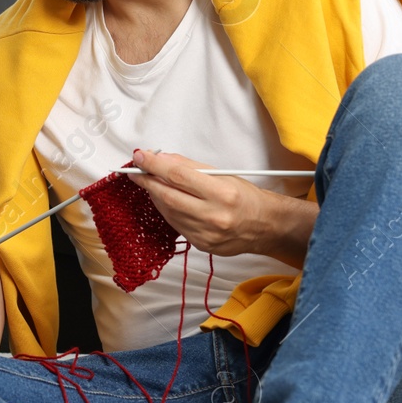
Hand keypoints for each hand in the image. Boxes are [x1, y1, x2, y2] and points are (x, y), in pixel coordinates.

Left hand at [126, 148, 293, 257]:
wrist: (265, 226)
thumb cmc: (245, 197)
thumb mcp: (222, 174)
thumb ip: (190, 167)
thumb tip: (162, 158)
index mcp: (222, 193)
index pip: (178, 176)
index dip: (155, 165)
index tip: (140, 157)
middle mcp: (214, 216)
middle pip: (168, 196)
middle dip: (148, 181)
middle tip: (136, 171)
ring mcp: (206, 234)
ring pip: (168, 212)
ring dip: (155, 196)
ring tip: (151, 183)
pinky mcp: (201, 245)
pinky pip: (175, 225)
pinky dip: (167, 210)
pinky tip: (165, 200)